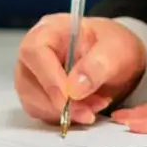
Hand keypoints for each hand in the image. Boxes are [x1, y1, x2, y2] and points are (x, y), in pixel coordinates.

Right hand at [15, 14, 146, 125]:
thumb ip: (98, 65)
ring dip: (65, 112)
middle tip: (90, 110)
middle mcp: (34, 52)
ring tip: (95, 104)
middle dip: (60, 103)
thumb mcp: (115, 49)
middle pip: (29, 81)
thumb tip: (74, 88)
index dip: (50, 78)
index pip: (35, 52)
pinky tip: (87, 108)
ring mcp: (33, 74)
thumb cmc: (113, 45)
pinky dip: (65, 117)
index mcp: (49, 29)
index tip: (72, 97)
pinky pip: (42, 113)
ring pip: (34, 102)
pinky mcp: (38, 95)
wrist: (117, 58)